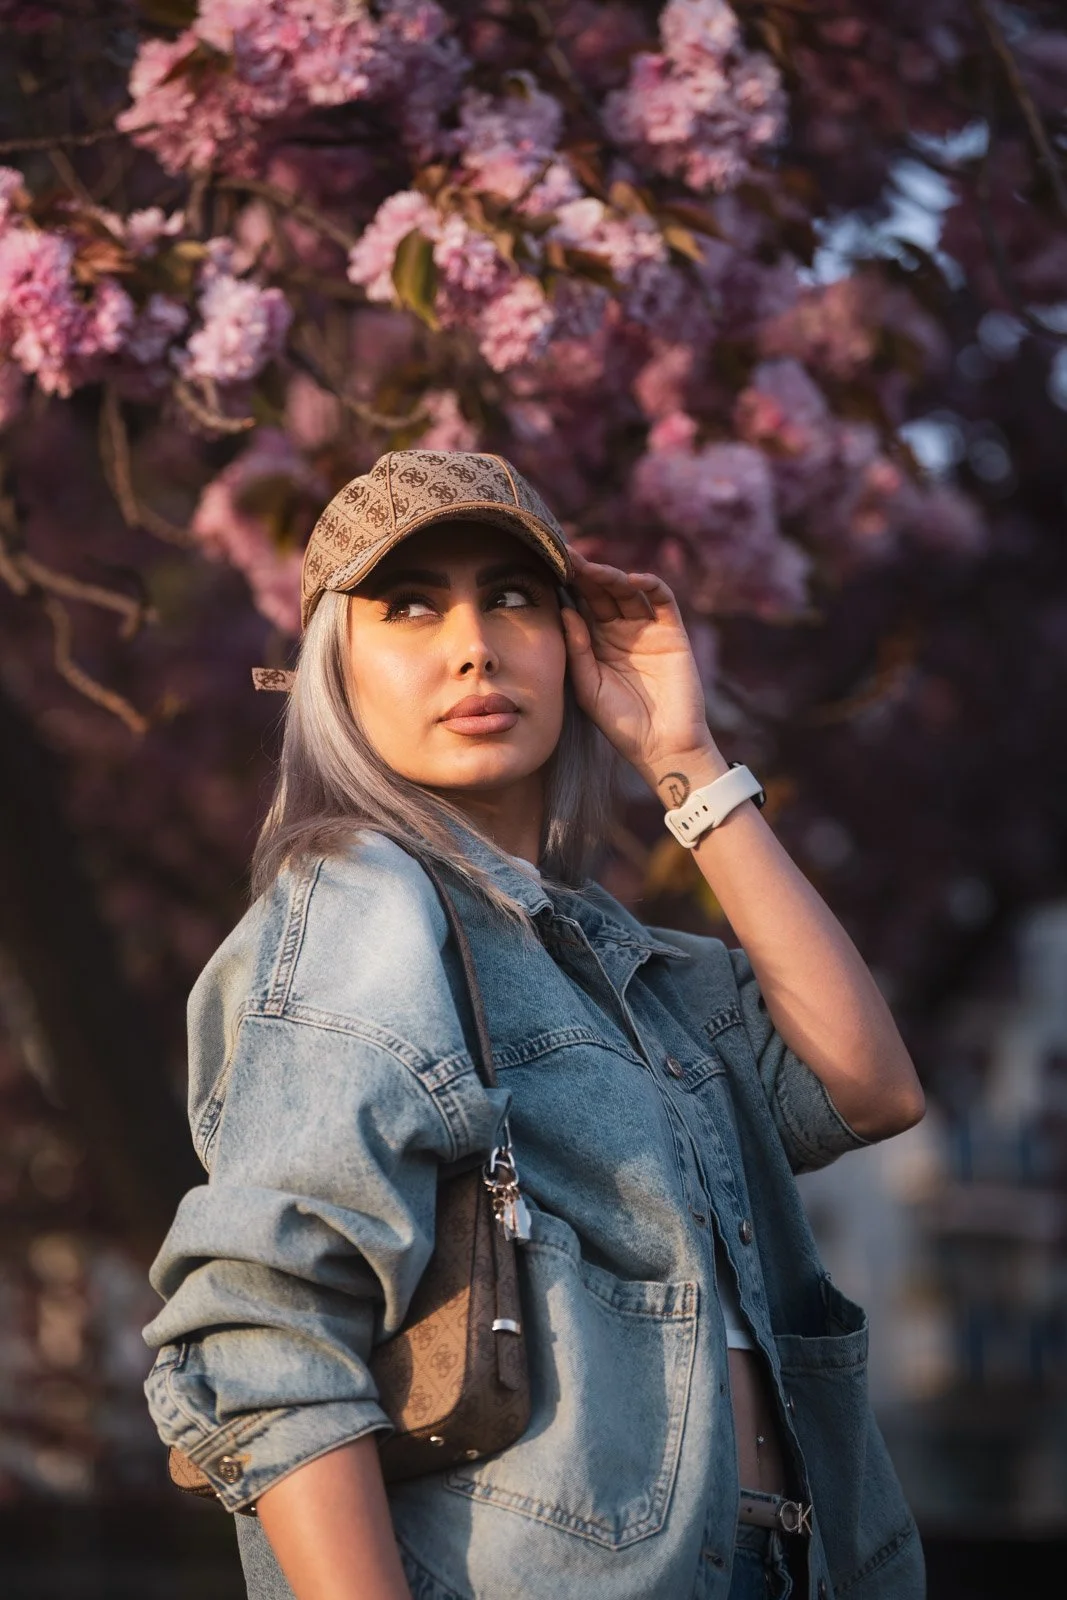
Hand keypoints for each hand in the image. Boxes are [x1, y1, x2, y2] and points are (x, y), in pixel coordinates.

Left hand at [560, 549, 726, 793]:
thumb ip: (577, 650)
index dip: (567, 587)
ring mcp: (647, 630)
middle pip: (602, 592)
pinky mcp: (672, 633)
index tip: (547, 568)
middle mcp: (620, 631)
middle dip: (585, 573)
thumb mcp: (589, 688)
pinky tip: (631, 580)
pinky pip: (662, 600)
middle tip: (566, 556)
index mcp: (596, 643)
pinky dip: (649, 585)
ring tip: (592, 568)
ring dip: (611, 576)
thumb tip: (565, 611)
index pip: (581, 605)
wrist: (661, 746)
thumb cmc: (621, 724)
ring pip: (628, 591)